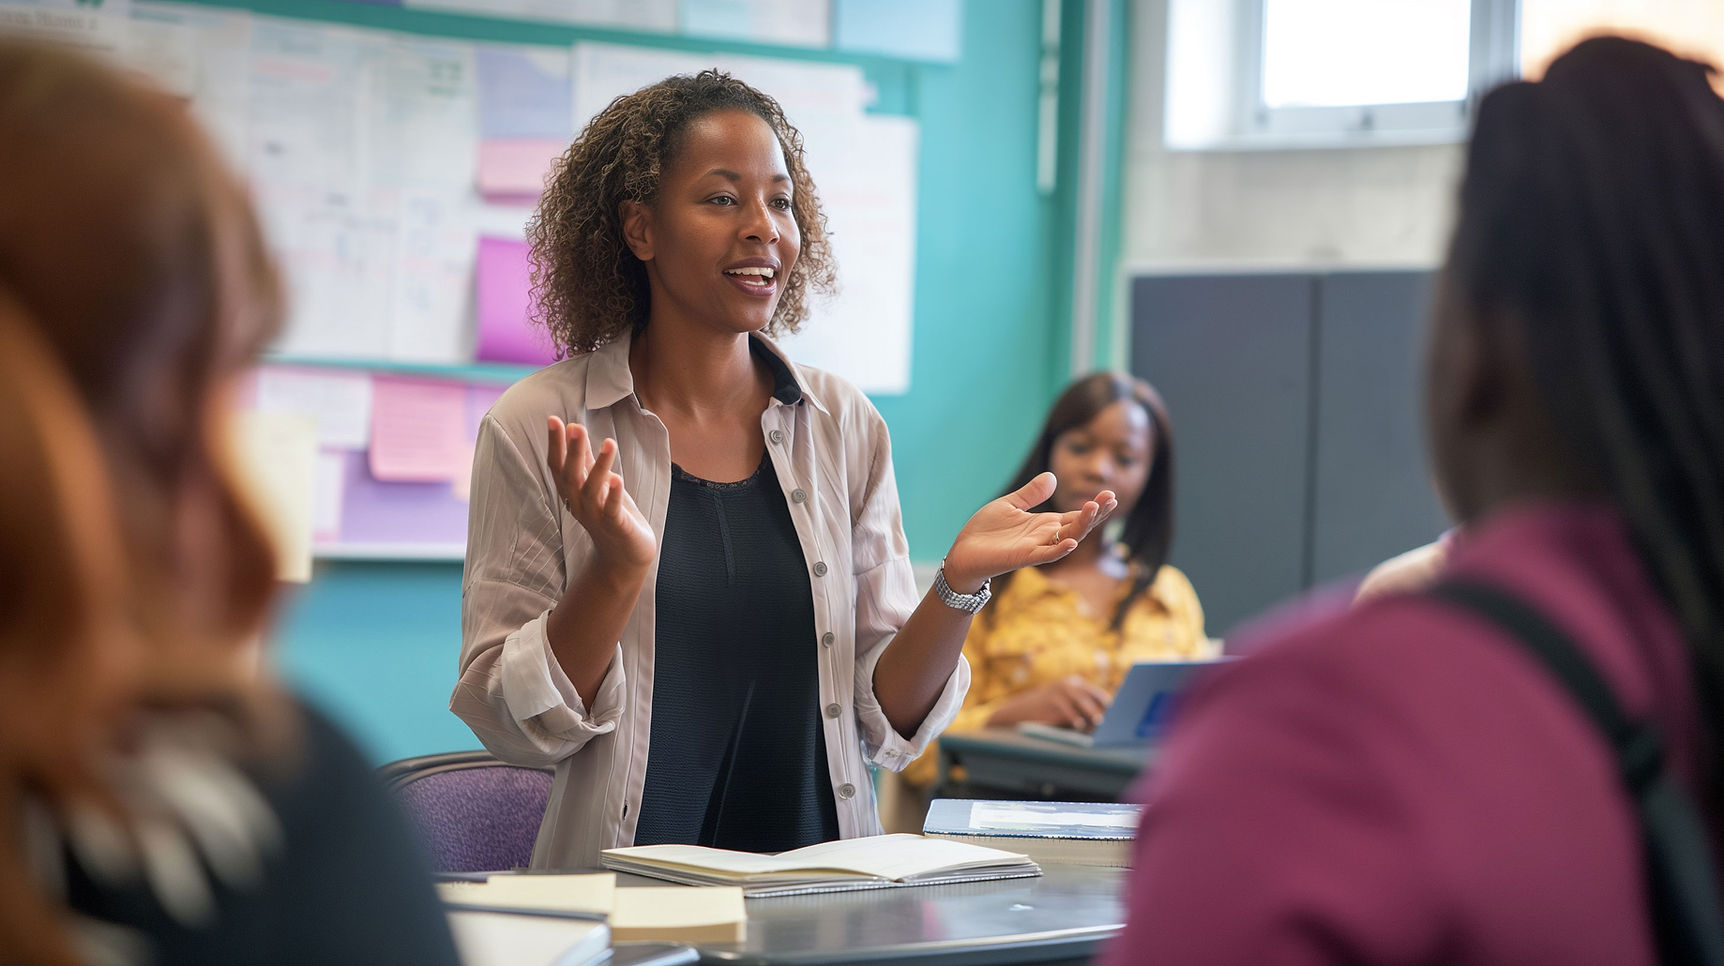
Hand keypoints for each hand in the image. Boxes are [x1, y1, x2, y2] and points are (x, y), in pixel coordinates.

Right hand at [546, 416, 655, 570]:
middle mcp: (579, 504)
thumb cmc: (610, 515)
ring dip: (600, 467)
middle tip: (575, 427)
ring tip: (609, 443)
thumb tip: (573, 427)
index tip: (554, 419)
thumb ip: (586, 459)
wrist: (624, 556)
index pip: (558, 466)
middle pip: (572, 476)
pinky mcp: (616, 527)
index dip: (556, 444)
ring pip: (593, 491)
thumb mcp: (596, 483)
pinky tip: (618, 479)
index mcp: (572, 492)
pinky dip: (614, 495)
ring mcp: (596, 517)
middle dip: (574, 452)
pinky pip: (612, 511)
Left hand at [942, 472, 1117, 590]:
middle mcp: (1046, 537)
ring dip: (1082, 525)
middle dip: (1096, 513)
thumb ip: (1030, 494)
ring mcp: (1036, 548)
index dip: (1094, 507)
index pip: (1077, 515)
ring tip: (1095, 508)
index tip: (1110, 494)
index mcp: (1045, 524)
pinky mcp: (1023, 557)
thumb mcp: (1009, 505)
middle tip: (1110, 498)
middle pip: (1079, 526)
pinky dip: (1059, 549)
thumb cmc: (986, 532)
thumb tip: (1052, 477)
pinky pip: (1046, 555)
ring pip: (1067, 538)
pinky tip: (1072, 541)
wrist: (963, 553)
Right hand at [986, 675, 1111, 730]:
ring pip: (1081, 700)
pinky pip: (1066, 708)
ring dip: (1091, 712)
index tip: (1120, 713)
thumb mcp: (1066, 705)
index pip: (1096, 693)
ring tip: (1100, 721)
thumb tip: (1104, 720)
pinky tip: (1080, 724)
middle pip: (1091, 694)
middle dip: (1103, 706)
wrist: (1022, 710)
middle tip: (1114, 717)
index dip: (1108, 703)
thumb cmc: (1049, 712)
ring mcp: (1059, 689)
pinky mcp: (1051, 698)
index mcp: (1075, 683)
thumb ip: (1082, 708)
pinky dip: (1074, 717)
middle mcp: (1069, 684)